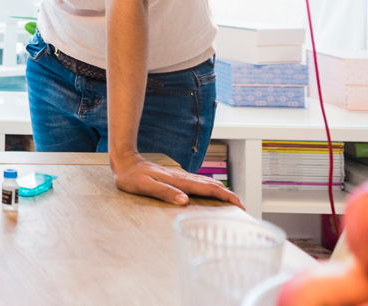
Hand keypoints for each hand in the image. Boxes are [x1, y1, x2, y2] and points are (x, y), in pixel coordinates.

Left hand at [111, 152, 244, 208]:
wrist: (124, 161)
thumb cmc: (132, 177)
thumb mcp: (145, 186)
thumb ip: (164, 192)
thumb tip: (184, 201)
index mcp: (178, 181)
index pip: (207, 188)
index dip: (225, 196)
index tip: (239, 204)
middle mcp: (181, 178)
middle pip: (210, 185)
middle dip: (228, 194)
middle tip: (242, 206)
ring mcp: (179, 176)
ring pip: (205, 183)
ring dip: (220, 190)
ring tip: (231, 199)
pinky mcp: (175, 177)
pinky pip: (197, 183)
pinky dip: (209, 187)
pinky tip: (209, 191)